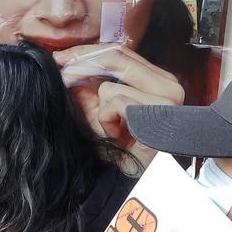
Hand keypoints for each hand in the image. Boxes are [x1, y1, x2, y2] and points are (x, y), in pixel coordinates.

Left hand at [52, 44, 183, 159]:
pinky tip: (119, 135)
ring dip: (101, 110)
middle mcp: (170, 85)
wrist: (140, 180)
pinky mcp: (158, 114)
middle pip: (116, 57)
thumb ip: (87, 92)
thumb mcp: (101, 115)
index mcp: (160, 80)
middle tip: (62, 74)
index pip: (122, 51)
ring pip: (111, 86)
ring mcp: (168, 99)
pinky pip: (115, 103)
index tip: (61, 57)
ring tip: (113, 130)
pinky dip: (108, 120)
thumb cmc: (124, 149)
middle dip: (83, 65)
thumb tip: (67, 68)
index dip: (88, 51)